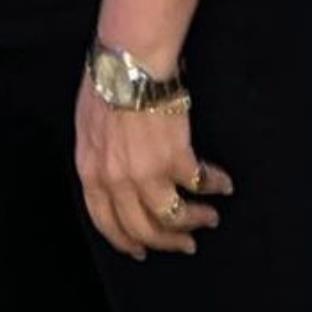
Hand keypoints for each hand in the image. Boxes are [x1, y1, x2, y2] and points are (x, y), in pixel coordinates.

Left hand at [73, 82, 232, 259]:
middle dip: (167, 243)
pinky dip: (215, 186)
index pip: (106, 222)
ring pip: (173, 218)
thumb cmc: (107, 84)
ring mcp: (146, 173)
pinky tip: (222, 183)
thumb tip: (112, 181)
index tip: (142, 251)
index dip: (126, 241)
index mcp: (91, 171)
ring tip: (210, 217)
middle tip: (185, 244)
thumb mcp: (88, 127)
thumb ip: (99, 159)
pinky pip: (199, 185)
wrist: (129, 61)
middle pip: (143, 229)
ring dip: (196, 221)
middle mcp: (116, 180)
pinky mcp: (176, 159)